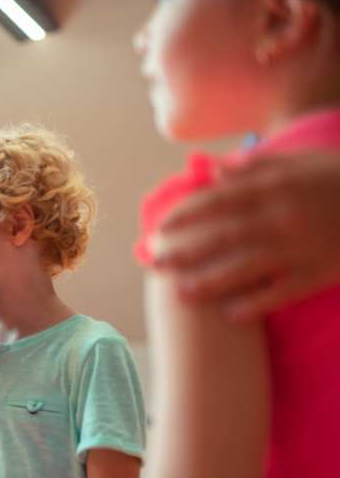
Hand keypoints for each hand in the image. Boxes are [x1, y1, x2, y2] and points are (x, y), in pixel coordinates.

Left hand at [154, 150, 339, 320]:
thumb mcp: (304, 162)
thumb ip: (257, 167)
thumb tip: (213, 170)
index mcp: (279, 186)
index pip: (220, 201)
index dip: (186, 215)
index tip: (159, 228)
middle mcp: (286, 215)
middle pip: (224, 236)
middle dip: (186, 251)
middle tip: (154, 265)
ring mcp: (305, 245)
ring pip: (248, 266)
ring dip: (211, 281)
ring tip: (181, 294)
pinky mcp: (324, 270)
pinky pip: (286, 290)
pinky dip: (258, 303)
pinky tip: (231, 315)